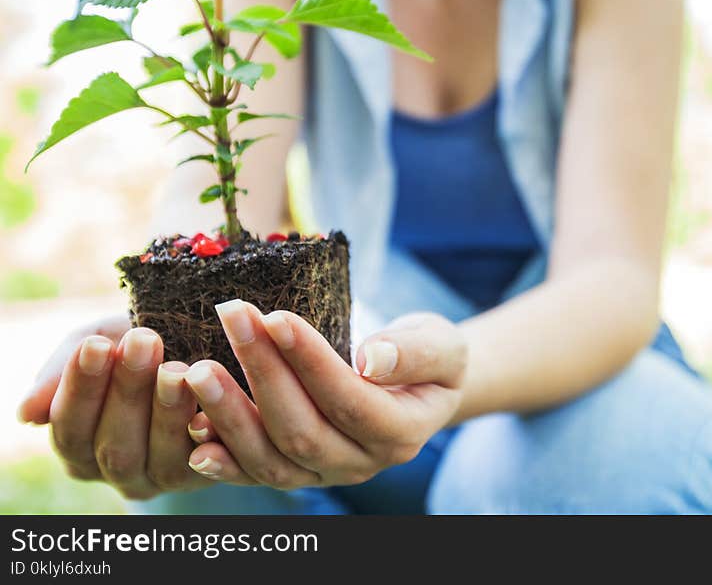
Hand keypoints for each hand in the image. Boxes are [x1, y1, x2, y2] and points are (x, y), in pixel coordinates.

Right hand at [20, 318, 225, 498]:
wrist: (198, 341)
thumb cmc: (138, 342)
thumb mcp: (99, 341)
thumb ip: (61, 370)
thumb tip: (27, 413)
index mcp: (79, 445)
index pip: (70, 427)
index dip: (81, 386)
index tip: (97, 344)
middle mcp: (117, 470)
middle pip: (114, 444)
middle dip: (128, 389)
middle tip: (144, 342)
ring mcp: (162, 476)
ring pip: (160, 456)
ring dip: (168, 410)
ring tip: (176, 368)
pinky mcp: (207, 473)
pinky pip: (208, 462)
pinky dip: (208, 435)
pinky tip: (208, 409)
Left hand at [182, 301, 465, 488]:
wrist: (419, 385)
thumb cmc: (428, 354)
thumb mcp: (441, 344)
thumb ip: (416, 352)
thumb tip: (374, 358)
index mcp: (400, 432)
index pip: (348, 399)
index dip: (310, 361)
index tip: (275, 315)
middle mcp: (361, 463)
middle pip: (303, 429)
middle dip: (262, 372)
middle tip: (232, 315)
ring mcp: (326, 473)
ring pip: (272, 459)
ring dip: (230, 416)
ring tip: (197, 370)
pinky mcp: (298, 472)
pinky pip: (255, 474)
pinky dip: (222, 461)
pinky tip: (193, 434)